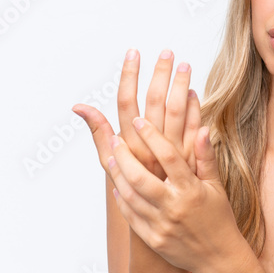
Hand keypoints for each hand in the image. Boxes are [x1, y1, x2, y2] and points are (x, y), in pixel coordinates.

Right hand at [73, 49, 200, 183]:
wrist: (161, 220)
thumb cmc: (132, 189)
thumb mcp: (111, 163)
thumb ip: (98, 132)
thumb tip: (78, 106)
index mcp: (128, 145)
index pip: (126, 102)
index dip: (129, 76)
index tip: (133, 52)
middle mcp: (149, 148)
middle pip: (155, 101)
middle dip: (160, 74)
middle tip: (166, 52)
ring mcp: (172, 153)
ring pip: (178, 111)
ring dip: (181, 85)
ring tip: (184, 64)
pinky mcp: (192, 160)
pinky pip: (195, 127)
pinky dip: (195, 108)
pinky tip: (193, 92)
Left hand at [104, 116, 242, 272]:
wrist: (219, 258)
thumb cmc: (219, 218)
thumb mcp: (216, 187)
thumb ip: (206, 157)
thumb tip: (202, 129)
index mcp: (192, 190)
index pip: (169, 157)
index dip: (152, 136)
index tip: (138, 121)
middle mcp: (175, 207)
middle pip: (140, 178)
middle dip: (124, 156)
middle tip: (116, 140)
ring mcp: (162, 225)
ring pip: (131, 196)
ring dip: (118, 176)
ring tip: (112, 159)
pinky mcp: (153, 240)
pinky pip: (131, 217)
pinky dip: (122, 200)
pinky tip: (118, 187)